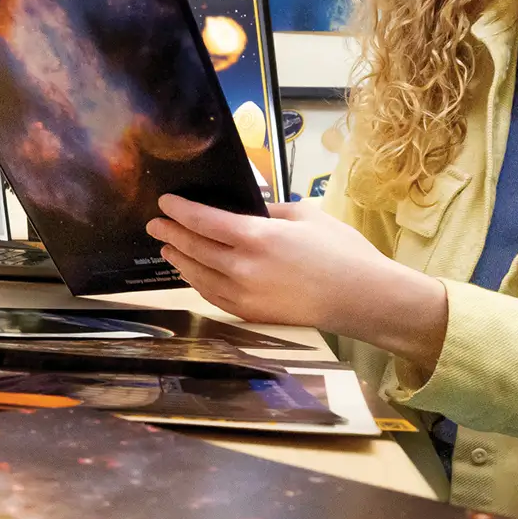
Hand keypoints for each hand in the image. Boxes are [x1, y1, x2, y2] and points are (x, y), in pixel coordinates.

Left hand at [146, 195, 448, 374]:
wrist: (361, 298)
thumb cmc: (341, 251)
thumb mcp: (305, 215)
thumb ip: (268, 210)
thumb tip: (245, 209)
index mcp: (257, 236)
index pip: (204, 221)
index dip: (180, 211)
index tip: (165, 203)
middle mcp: (243, 267)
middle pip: (195, 248)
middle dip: (172, 234)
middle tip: (156, 225)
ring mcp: (245, 295)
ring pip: (199, 275)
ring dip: (180, 260)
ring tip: (168, 248)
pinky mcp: (252, 315)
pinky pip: (214, 296)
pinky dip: (198, 283)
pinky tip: (194, 274)